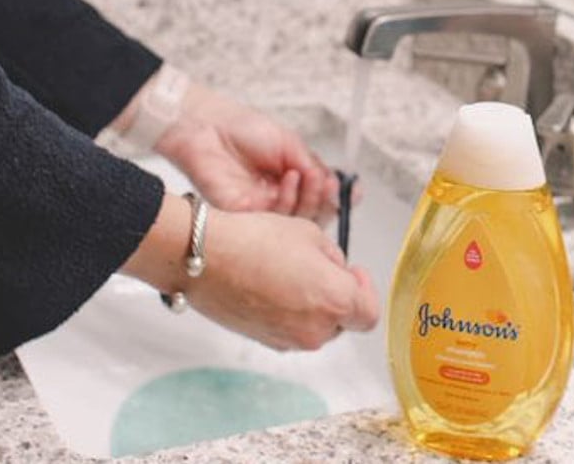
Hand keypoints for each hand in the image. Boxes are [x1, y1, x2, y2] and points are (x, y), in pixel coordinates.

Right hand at [124, 199, 378, 350]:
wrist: (205, 258)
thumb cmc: (254, 241)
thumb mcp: (310, 233)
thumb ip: (333, 258)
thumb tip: (335, 270)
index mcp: (336, 301)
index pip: (368, 314)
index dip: (365, 291)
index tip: (354, 274)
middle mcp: (316, 330)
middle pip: (342, 322)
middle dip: (336, 296)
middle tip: (319, 268)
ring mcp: (289, 340)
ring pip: (315, 328)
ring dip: (312, 306)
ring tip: (289, 273)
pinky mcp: (265, 341)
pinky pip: (289, 330)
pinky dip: (288, 313)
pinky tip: (271, 286)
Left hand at [154, 81, 339, 221]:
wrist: (208, 126)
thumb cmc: (243, 130)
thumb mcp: (290, 144)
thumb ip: (313, 167)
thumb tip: (338, 187)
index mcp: (289, 182)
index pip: (319, 200)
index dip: (336, 199)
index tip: (351, 191)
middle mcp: (277, 200)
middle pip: (311, 216)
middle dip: (325, 201)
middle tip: (329, 183)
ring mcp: (261, 210)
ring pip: (296, 222)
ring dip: (309, 199)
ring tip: (309, 176)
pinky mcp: (245, 216)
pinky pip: (274, 220)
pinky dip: (287, 200)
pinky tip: (289, 179)